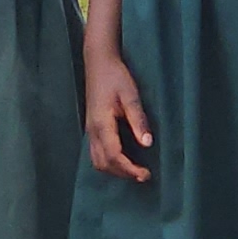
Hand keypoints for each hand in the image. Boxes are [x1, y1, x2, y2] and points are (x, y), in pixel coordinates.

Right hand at [83, 49, 153, 183]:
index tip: (146, 174)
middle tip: (144, 175)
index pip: (114, 155)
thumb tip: (147, 143)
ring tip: (134, 170)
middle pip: (103, 163)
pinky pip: (96, 154)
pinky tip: (123, 160)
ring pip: (97, 161)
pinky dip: (109, 162)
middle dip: (123, 173)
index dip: (130, 169)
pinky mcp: (92, 128)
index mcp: (101, 124)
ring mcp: (90, 130)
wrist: (98, 63)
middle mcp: (92, 131)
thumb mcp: (131, 96)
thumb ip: (139, 120)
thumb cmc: (115, 77)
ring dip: (115, 170)